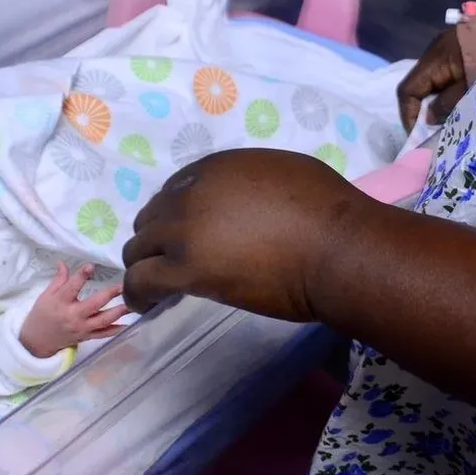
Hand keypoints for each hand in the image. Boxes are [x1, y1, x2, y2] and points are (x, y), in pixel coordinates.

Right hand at [19, 262, 129, 357]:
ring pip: (102, 321)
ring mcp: (81, 328)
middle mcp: (73, 316)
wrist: (37, 340)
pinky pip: (102, 335)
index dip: (81, 276)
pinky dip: (115, 330)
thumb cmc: (42, 314)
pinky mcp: (86, 337)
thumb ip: (59, 280)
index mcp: (60, 302)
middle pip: (94, 305)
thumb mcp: (46, 295)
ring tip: (131, 304)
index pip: (72, 287)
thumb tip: (64, 263)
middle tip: (122, 286)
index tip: (91, 266)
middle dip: (109, 295)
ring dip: (118, 312)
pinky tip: (126, 324)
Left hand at [121, 148, 373, 319]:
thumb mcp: (282, 173)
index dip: (173, 216)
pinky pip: (142, 281)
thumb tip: (242, 200)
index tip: (183, 236)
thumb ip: (246, 184)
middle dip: (156, 240)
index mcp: (214, 168)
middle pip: (151, 218)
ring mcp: (184, 231)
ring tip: (155, 287)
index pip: (172, 192)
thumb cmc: (328, 211)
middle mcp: (190, 194)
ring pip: (138, 249)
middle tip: (170, 263)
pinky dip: (138, 294)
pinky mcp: (186, 269)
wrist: (338, 248)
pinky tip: (144, 306)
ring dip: (144, 265)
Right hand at [397, 27, 467, 131]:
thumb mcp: (475, 89)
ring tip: (445, 118)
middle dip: (420, 109)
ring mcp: (448, 45)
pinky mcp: (461, 46)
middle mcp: (436, 47)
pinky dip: (444, 88)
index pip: (407, 89)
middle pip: (417, 83)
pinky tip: (455, 100)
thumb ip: (447, 105)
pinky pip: (443, 71)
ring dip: (433, 99)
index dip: (408, 115)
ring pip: (430, 78)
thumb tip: (428, 119)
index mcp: (437, 57)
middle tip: (432, 131)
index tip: (418, 136)